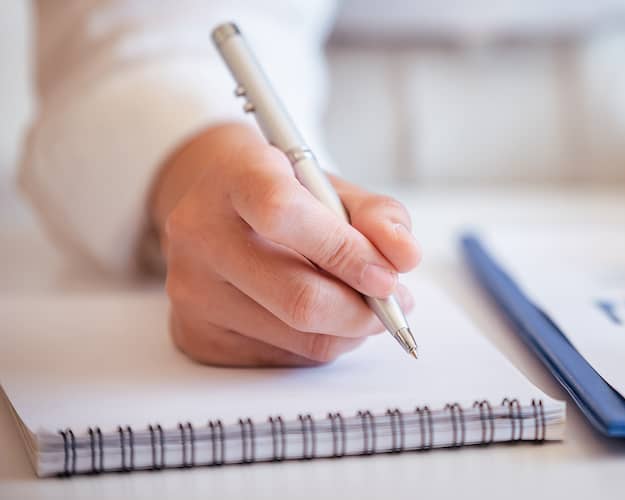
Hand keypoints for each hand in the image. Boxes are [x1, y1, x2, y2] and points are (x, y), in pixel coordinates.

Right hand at [150, 123, 421, 366]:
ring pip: (301, 337)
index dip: (345, 252)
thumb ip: (379, 216)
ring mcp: (192, 290)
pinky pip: (285, 359)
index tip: (387, 275)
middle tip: (395, 303)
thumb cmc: (286, 195)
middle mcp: (200, 234)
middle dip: (365, 310)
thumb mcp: (335, 188)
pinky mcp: (196, 335)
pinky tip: (320, 317)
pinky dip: (321, 342)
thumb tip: (405, 257)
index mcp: (234, 179)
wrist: (217, 208)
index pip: (283, 214)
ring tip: (361, 304)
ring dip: (350, 330)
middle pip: (298, 297)